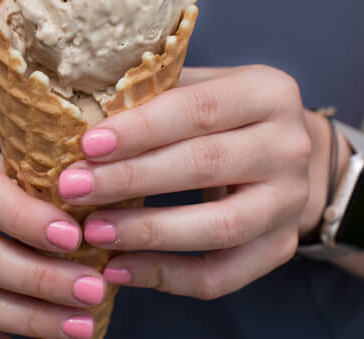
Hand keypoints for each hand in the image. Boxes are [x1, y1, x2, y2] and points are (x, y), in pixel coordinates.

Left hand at [58, 66, 317, 299]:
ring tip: (93, 231)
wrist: (280, 150)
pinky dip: (168, 276)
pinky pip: (223, 274)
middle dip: (131, 179)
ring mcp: (290, 202)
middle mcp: (289, 146)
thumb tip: (78, 114)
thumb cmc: (217, 114)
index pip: (198, 109)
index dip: (141, 129)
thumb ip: (151, 94)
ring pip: (218, 227)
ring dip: (147, 232)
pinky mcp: (280, 247)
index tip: (87, 146)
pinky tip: (119, 268)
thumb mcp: (195, 87)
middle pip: (204, 165)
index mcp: (266, 92)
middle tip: (73, 188)